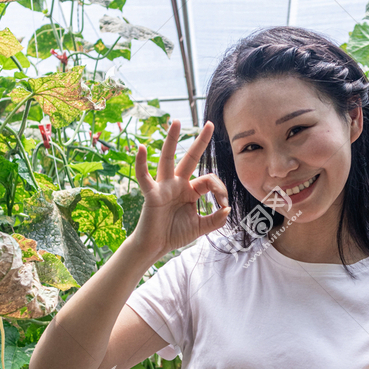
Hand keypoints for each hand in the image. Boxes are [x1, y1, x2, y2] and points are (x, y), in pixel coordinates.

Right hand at [130, 119, 230, 260]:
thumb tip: (228, 209)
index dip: (220, 189)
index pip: (209, 179)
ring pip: (168, 159)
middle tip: (210, 124)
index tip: (224, 204)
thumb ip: (215, 219)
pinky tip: (141, 149)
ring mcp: (164, 187)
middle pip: (190, 158)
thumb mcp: (200, 227)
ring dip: (171, 140)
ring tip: (176, 122)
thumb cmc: (174, 234)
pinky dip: (141, 163)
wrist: (156, 246)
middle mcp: (177, 183)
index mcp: (190, 190)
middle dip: (200, 142)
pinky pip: (144, 177)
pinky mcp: (152, 194)